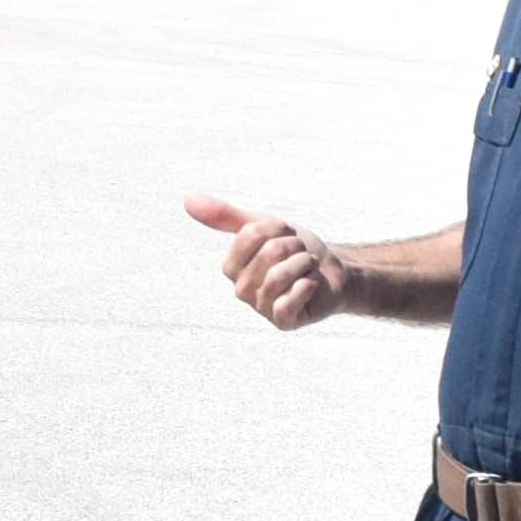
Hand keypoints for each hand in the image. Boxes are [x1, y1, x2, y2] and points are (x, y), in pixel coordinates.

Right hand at [185, 194, 351, 328]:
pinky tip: (311, 285)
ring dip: (304, 263)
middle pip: (270, 253)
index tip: (286, 236)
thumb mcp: (264, 227)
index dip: (276, 228)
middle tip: (300, 255)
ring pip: (280, 275)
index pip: (251, 234)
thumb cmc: (296, 252)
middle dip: (295, 246)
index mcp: (232, 267)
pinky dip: (306, 285)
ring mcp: (261, 308)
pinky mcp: (283, 322)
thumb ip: (227, 216)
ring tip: (308, 267)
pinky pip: (288, 301)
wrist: (333, 274)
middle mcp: (241, 290)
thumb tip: (187, 198)